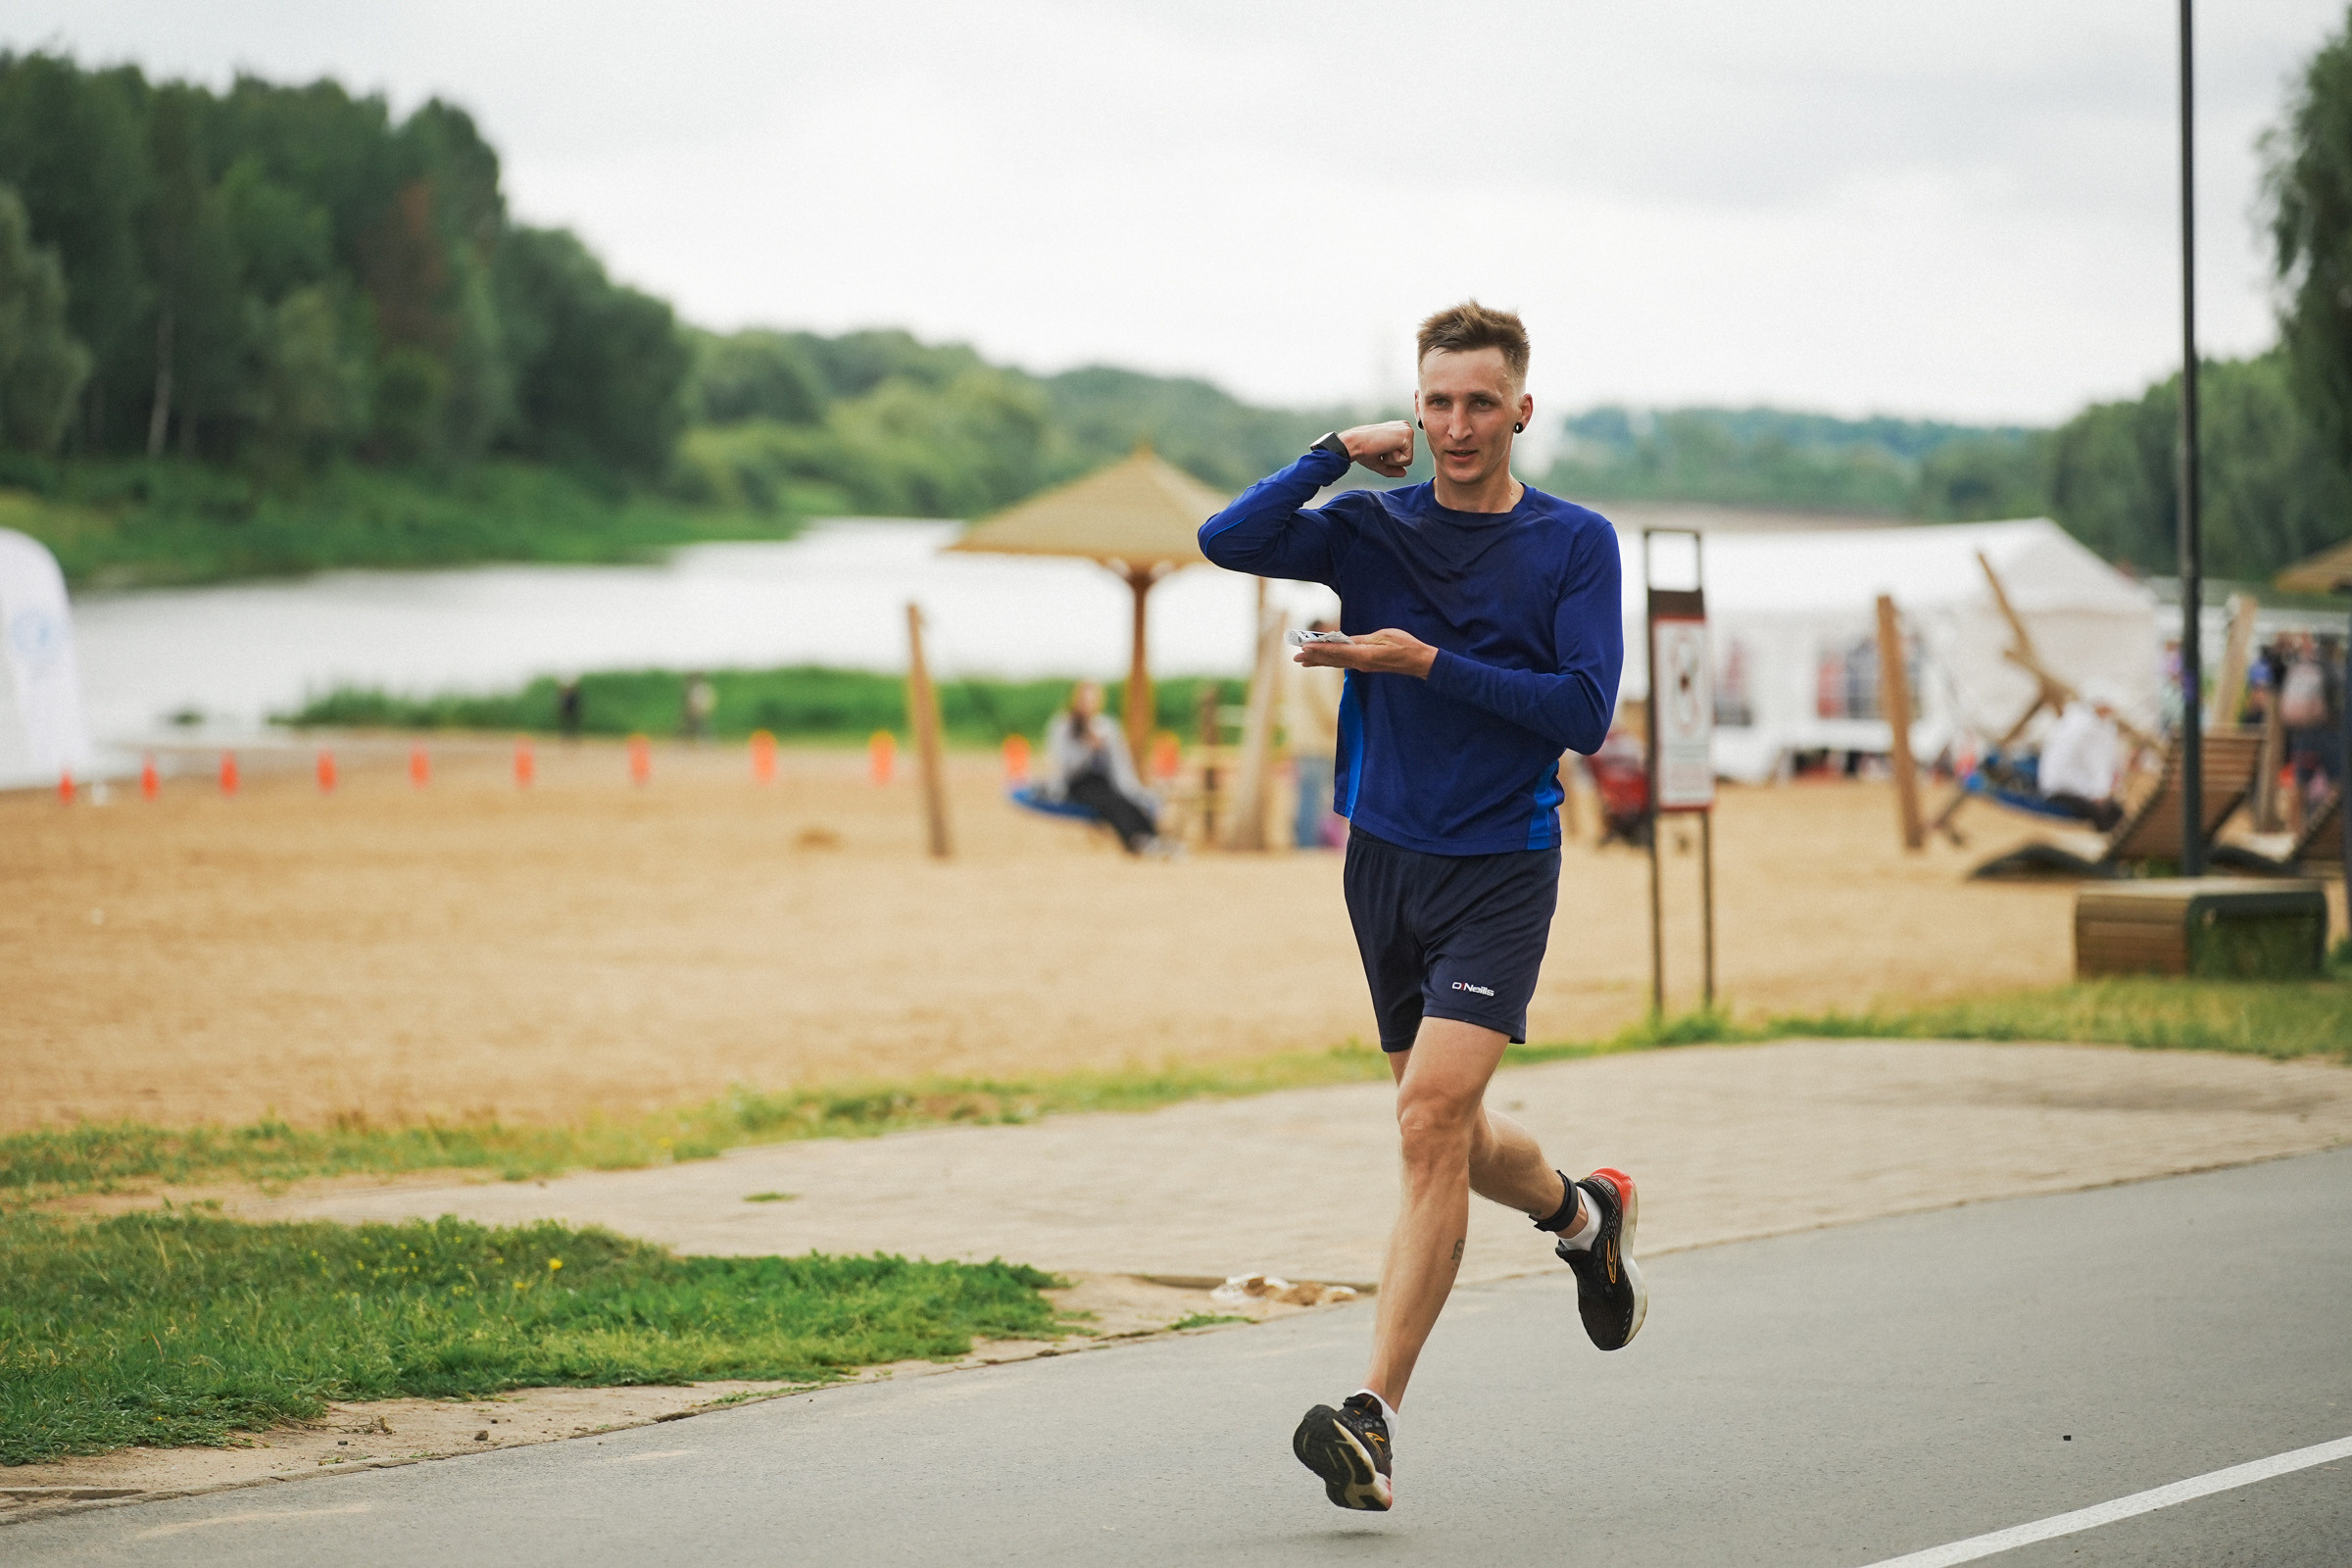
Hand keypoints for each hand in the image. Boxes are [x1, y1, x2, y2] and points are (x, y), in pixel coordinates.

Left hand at [1293, 627, 1436, 679]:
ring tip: (1302, 661)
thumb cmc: (1406, 646)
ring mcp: (1363, 666)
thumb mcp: (1384, 637)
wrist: (1419, 662)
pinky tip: (1322, 662)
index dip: (1320, 648)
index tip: (1306, 646)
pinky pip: (1343, 664)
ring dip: (1318, 661)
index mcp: (1365, 655)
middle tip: (1296, 655)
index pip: (1338, 651)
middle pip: (1333, 659)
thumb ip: (1363, 639)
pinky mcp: (1366, 666)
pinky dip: (1330, 662)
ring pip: (1336, 663)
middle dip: (1314, 656)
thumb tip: (1345, 640)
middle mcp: (1361, 664)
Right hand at [1339, 420, 1414, 477]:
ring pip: (1408, 460)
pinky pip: (1408, 460)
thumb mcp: (1379, 462)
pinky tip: (1385, 448)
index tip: (1378, 449)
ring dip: (1393, 460)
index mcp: (1398, 430)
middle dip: (1392, 460)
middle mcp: (1404, 427)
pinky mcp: (1408, 435)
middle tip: (1380, 449)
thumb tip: (1404, 473)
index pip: (1403, 455)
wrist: (1356, 443)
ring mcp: (1407, 430)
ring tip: (1382, 448)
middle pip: (1407, 457)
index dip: (1389, 460)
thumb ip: (1392, 468)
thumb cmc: (1363, 450)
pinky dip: (1394, 459)